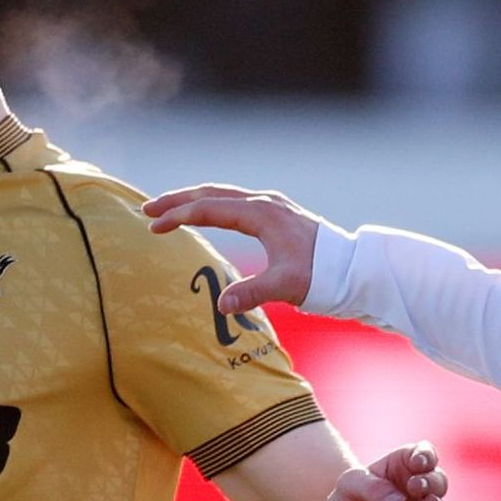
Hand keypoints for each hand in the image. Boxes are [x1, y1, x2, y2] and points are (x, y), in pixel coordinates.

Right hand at [144, 184, 327, 316]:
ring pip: (223, 195)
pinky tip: (207, 214)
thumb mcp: (286, 286)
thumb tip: (221, 306)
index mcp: (261, 214)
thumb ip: (252, 293)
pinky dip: (213, 204)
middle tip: (147, 208)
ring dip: (194, 200)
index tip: (153, 227)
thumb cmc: (323, 276)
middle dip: (177, 200)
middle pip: (211, 194)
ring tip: (168, 209)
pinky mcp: (277, 213)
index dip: (178, 217)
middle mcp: (264, 203)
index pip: (208, 209)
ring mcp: (271, 205)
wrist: (354, 268)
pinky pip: (235, 202)